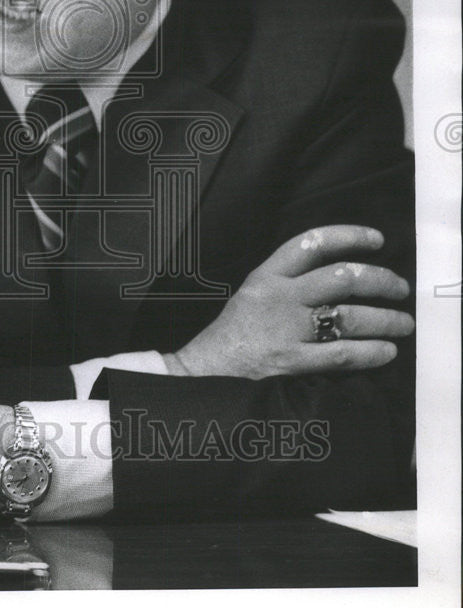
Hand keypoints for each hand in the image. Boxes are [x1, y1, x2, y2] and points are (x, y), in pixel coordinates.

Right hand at [164, 225, 413, 378]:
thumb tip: (345, 279)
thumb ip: (290, 282)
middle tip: (399, 288)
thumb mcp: (253, 293)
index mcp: (267, 275)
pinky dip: (371, 352)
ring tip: (403, 323)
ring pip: (347, 316)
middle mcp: (278, 297)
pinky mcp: (291, 361)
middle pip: (340, 277)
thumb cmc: (233, 333)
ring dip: (384, 319)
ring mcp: (285, 329)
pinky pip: (342, 354)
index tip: (377, 240)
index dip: (349, 236)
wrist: (204, 370)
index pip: (312, 243)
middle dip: (379, 281)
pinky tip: (388, 351)